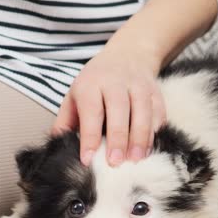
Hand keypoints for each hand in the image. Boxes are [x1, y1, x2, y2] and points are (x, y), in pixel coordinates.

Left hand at [52, 47, 166, 166]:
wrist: (126, 55)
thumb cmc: (95, 83)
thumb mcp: (74, 96)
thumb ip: (65, 121)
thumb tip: (58, 148)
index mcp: (91, 84)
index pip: (91, 111)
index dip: (90, 136)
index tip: (88, 159)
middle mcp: (115, 82)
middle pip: (119, 110)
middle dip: (118, 138)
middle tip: (115, 162)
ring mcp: (138, 85)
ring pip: (142, 112)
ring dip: (140, 138)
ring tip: (135, 159)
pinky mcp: (155, 92)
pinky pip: (158, 113)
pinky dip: (154, 132)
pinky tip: (148, 149)